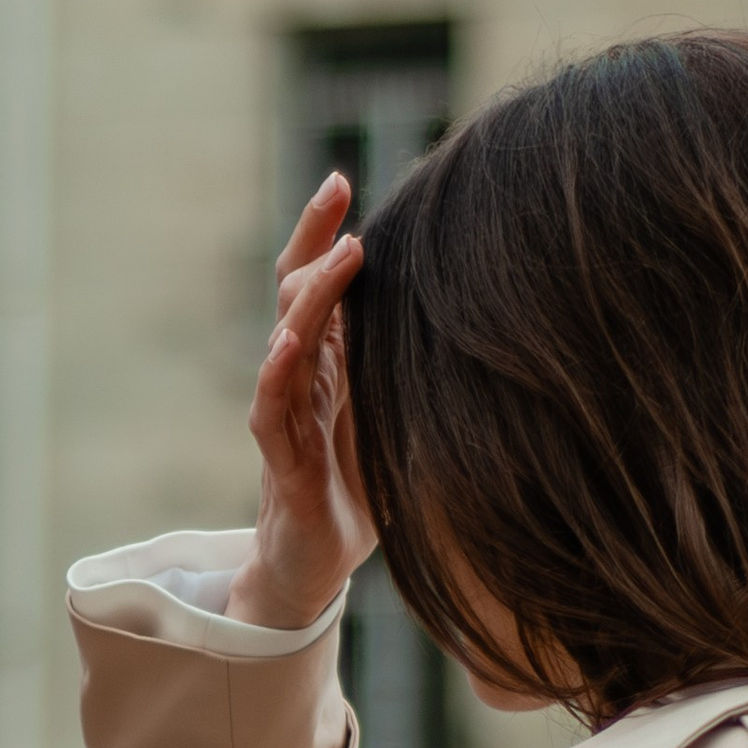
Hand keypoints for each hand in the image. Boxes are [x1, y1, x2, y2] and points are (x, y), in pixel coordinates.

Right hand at [226, 171, 375, 632]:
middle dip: (313, 238)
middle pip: (294, 294)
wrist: (314, 569)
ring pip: (286, 342)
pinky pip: (271, 411)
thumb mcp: (392, 419)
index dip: (324, 232)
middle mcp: (300, 381)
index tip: (342, 178)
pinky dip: (278, 375)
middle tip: (336, 188)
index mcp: (326, 365)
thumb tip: (476, 318)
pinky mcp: (282, 465)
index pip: (316, 284)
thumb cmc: (356, 491)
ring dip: (312, 297)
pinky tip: (288, 343)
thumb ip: (405, 372)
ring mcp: (286, 419)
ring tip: (341, 254)